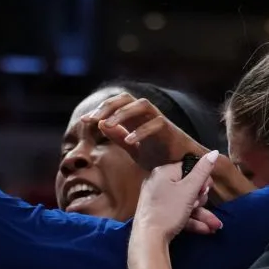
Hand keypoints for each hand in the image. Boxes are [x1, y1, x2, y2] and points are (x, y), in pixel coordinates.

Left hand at [82, 93, 207, 171]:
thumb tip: (101, 125)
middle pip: (127, 98)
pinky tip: (129, 141)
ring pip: (142, 104)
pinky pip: (156, 124)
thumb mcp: (133, 148)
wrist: (183, 170)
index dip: (100, 109)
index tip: (85, 121)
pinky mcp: (171, 130)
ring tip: (107, 125)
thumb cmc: (160, 157)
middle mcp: (147, 115)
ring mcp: (160, 120)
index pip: (117, 104)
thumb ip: (118, 137)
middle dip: (108, 106)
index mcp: (136, 118)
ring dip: (122, 113)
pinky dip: (141, 131)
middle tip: (92, 120)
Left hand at [134, 151, 221, 240]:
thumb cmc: (169, 211)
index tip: (206, 190)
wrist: (148, 240)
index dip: (201, 178)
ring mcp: (158, 200)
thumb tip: (215, 152)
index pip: (188, 167)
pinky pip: (178, 213)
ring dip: (202, 213)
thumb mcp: (189, 190)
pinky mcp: (159, 215)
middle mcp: (158, 183)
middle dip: (201, 198)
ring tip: (215, 225)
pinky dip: (192, 220)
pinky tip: (207, 230)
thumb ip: (203, 171)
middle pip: (188, 186)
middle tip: (202, 204)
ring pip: (185, 203)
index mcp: (164, 172)